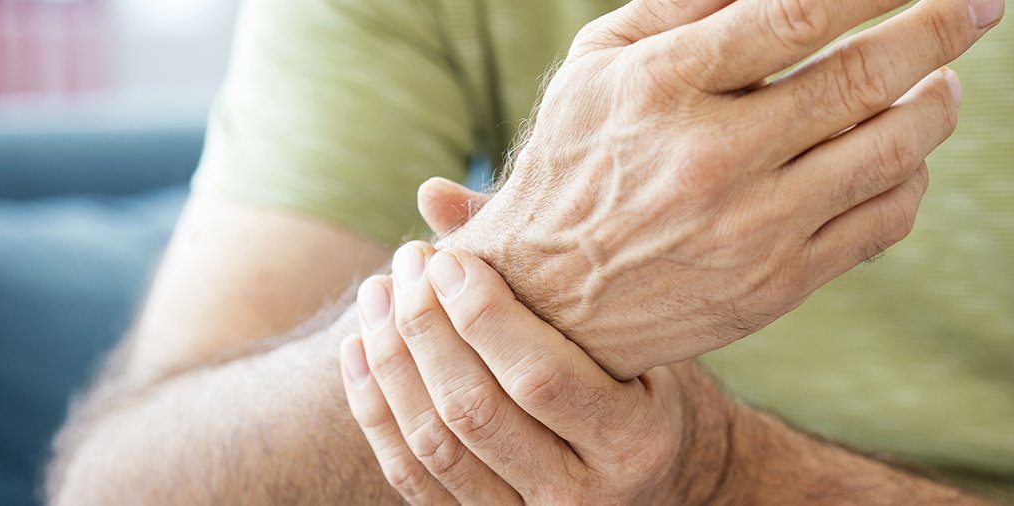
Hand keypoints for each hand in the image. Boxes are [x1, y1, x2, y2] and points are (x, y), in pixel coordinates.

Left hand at [340, 242, 733, 503]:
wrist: (653, 476)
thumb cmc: (637, 380)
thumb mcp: (623, 331)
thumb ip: (540, 262)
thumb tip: (433, 195)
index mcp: (632, 440)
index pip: (540, 379)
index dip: (482, 317)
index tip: (446, 258)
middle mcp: (582, 493)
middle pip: (476, 411)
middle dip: (426, 329)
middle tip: (407, 263)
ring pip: (436, 446)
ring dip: (393, 362)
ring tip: (376, 294)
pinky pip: (411, 477)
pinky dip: (375, 410)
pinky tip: (359, 348)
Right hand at [439, 0, 1003, 378]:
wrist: (549, 305)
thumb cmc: (578, 161)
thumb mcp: (598, 63)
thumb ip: (681, 2)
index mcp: (662, 86)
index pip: (796, 14)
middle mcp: (712, 157)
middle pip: (864, 79)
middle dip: (942, 29)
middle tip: (981, 5)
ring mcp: (752, 228)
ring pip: (890, 153)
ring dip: (939, 105)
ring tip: (946, 82)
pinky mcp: (779, 285)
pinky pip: (883, 222)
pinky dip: (913, 179)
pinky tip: (905, 158)